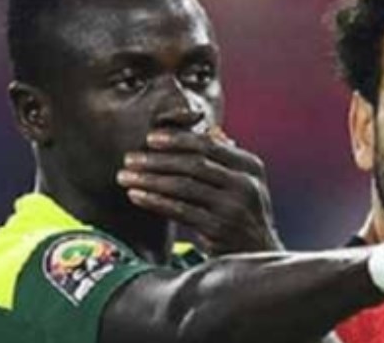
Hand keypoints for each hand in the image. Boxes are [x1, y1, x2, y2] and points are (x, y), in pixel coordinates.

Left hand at [117, 128, 283, 253]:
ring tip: (125, 176)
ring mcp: (232, 207)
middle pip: (194, 164)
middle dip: (158, 159)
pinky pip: (180, 211)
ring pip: (183, 186)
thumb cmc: (246, 214)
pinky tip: (136, 196)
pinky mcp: (218, 229)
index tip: (150, 138)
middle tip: (129, 157)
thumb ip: (228, 159)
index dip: (178, 139)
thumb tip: (209, 129)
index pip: (210, 145)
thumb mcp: (247, 182)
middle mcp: (244, 183)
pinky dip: (155, 201)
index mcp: (251, 166)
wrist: (259, 254)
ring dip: (150, 179)